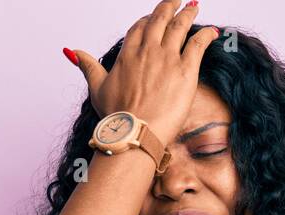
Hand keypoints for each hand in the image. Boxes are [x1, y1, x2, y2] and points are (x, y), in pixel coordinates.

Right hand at [66, 0, 218, 140]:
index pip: (139, 28)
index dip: (147, 20)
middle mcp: (147, 51)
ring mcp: (167, 58)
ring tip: (194, 6)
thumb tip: (71, 51)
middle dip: (169, 7)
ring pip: (179, 27)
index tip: (153, 18)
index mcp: (127, 54)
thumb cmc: (117, 116)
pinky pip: (198, 44)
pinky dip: (206, 35)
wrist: (135, 131)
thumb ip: (87, 66)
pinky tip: (214, 31)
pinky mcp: (185, 70)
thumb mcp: (97, 88)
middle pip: (159, 20)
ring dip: (188, 14)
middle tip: (177, 0)